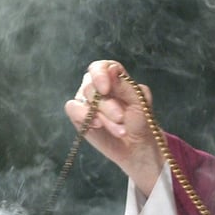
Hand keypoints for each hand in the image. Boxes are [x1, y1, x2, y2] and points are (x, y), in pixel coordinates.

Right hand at [64, 60, 164, 195]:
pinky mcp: (79, 116)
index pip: (102, 67)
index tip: (106, 89)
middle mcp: (98, 87)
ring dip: (101, 115)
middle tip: (121, 118)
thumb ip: (126, 87)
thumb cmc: (141, 123)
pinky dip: (83, 115)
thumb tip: (111, 69)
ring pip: (83, 98)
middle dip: (107, 105)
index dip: (100, 74)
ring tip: (119, 129)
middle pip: (92, 85)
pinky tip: (97, 125)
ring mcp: (87, 101)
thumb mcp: (140, 104)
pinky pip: (72, 108)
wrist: (137, 147)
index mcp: (115, 78)